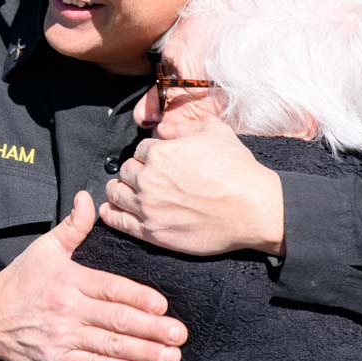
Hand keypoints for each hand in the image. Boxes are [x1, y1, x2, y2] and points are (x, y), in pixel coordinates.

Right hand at [0, 191, 186, 360]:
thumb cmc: (20, 281)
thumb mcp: (45, 248)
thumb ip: (73, 226)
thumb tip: (89, 198)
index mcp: (70, 280)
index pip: (111, 288)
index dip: (138, 297)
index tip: (163, 305)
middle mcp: (69, 309)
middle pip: (117, 319)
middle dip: (151, 328)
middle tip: (180, 334)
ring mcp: (63, 336)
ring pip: (110, 345)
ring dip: (144, 352)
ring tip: (171, 356)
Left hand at [99, 120, 285, 256]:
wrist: (252, 208)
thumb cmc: (237, 169)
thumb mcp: (214, 132)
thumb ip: (181, 128)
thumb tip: (160, 130)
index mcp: (159, 153)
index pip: (141, 149)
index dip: (150, 153)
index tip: (158, 160)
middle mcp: (148, 179)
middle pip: (126, 170)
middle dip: (134, 171)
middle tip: (145, 177)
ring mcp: (148, 207)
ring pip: (116, 193)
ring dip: (118, 190)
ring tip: (121, 191)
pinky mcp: (152, 232)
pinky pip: (118, 221)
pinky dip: (110, 214)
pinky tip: (109, 211)